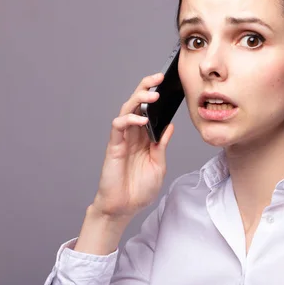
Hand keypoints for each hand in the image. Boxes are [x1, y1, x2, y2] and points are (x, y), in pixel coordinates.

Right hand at [92, 73, 174, 219]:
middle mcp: (133, 134)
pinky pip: (118, 126)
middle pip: (137, 103)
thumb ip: (162, 145)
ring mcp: (122, 139)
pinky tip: (141, 120)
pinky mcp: (114, 146)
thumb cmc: (139, 189)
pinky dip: (129, 120)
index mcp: (145, 137)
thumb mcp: (158, 165)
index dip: (156, 96)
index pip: (150, 110)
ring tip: (153, 95)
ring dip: (139, 99)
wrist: (124, 208)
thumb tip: (169, 125)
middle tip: (159, 77)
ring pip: (127, 110)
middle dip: (146, 87)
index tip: (169, 84)